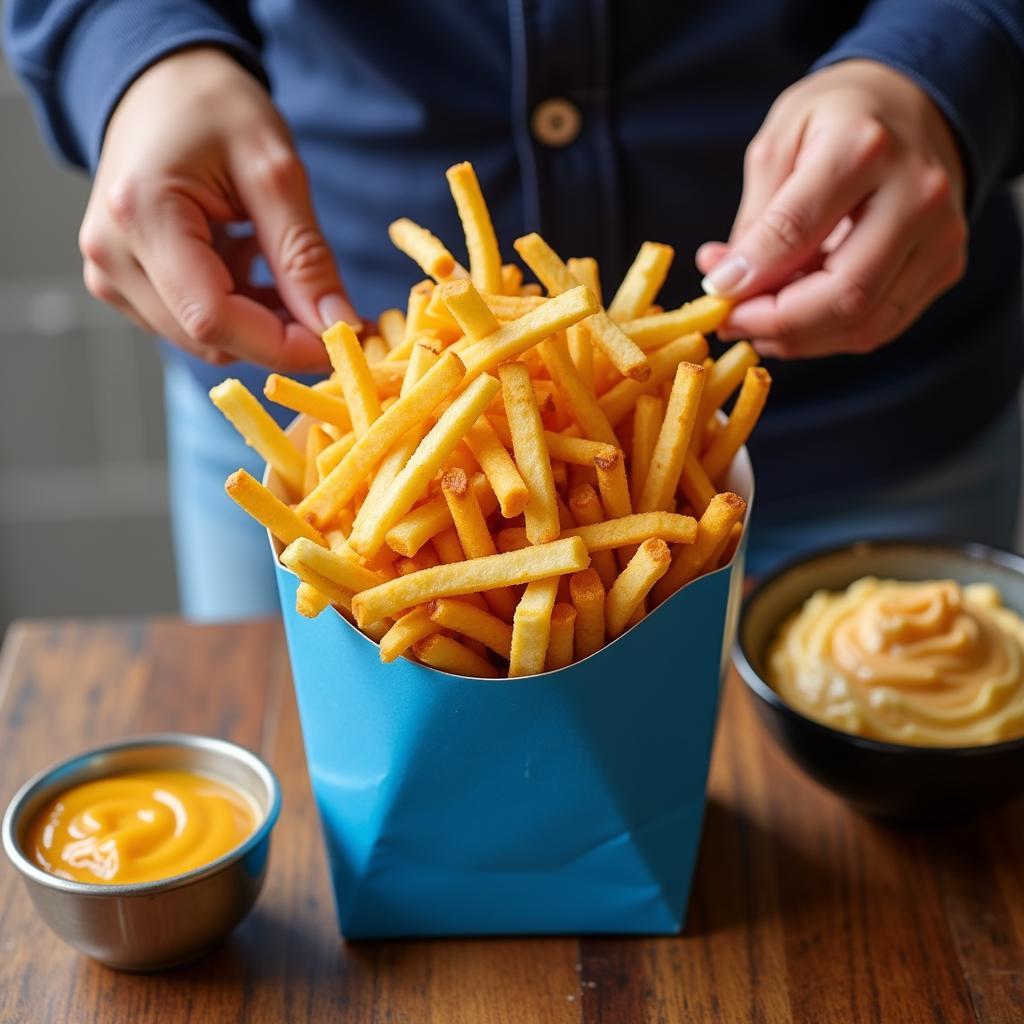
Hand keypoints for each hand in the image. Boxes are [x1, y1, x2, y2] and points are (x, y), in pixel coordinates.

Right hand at [79, 47, 357, 369]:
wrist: (160, 84)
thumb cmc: (213, 107)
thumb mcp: (275, 171)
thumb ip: (305, 256)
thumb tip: (340, 326)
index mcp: (142, 216)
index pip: (213, 318)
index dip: (282, 345)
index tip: (341, 341)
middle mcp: (111, 257)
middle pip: (209, 338)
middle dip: (280, 337)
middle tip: (334, 308)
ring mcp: (110, 275)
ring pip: (205, 340)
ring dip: (260, 323)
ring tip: (283, 267)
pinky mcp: (122, 285)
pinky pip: (192, 324)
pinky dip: (238, 310)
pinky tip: (250, 265)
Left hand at [696, 60, 966, 358]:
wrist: (912, 106)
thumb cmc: (834, 120)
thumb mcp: (778, 143)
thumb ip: (755, 220)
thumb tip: (725, 284)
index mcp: (863, 148)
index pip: (796, 233)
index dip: (748, 278)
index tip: (714, 294)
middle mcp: (916, 193)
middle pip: (843, 294)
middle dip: (775, 323)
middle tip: (731, 323)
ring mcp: (941, 235)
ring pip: (864, 324)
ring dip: (799, 339)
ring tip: (756, 323)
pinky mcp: (947, 265)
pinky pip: (881, 326)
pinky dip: (829, 335)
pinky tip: (795, 318)